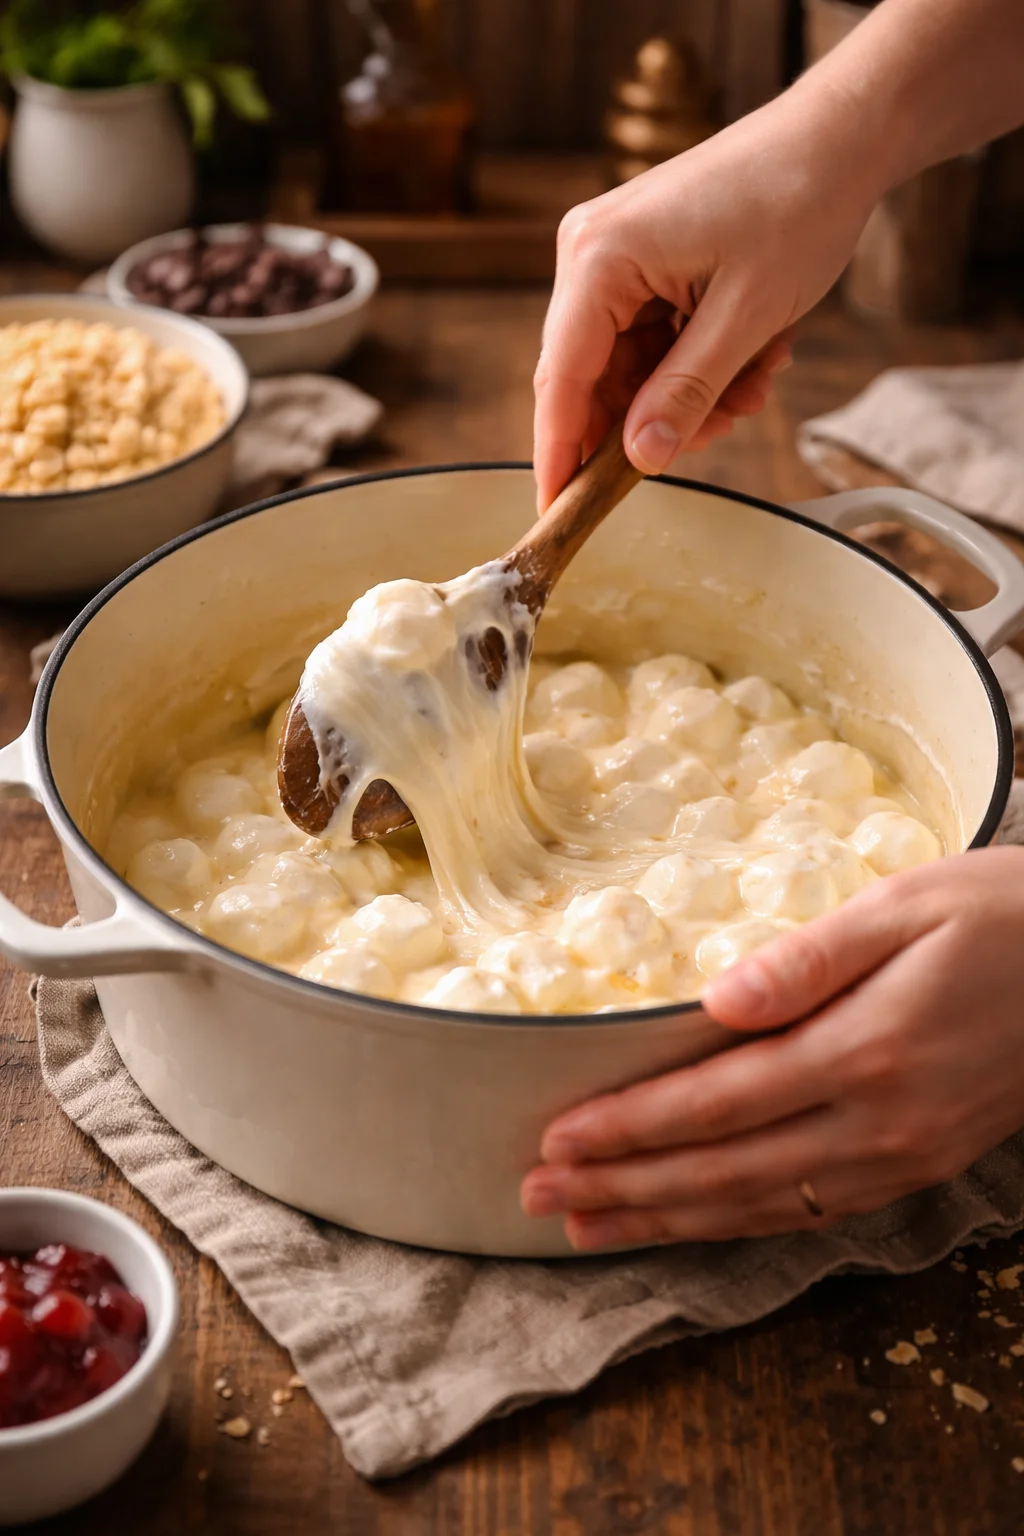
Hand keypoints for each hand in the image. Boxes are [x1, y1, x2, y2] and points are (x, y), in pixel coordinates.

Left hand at [520, 848, 1023, 1250]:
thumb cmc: (1000, 914)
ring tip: (587, 1226)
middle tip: (538, 1196)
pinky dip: (736, 1224)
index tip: (558, 1139)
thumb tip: (717, 1000)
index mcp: (866, 1049)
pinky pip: (809, 1210)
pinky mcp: (918, 1163)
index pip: (719, 1102)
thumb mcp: (907, 906)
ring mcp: (902, 1154)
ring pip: (760, 1204)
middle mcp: (879, 1121)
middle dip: (625, 1186)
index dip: (633, 1127)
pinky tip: (689, 1222)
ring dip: (667, 1218)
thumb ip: (809, 958)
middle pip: (725, 1170)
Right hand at [533, 94, 880, 508]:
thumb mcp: (745, 318)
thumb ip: (686, 394)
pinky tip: (750, 360)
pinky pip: (653, 343)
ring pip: (630, 369)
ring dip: (689, 394)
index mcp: (600, 258)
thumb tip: (640, 461)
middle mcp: (591, 255)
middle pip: (593, 379)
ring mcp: (614, 259)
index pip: (562, 379)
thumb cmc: (795, 205)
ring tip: (753, 384)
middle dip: (654, 419)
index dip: (559, 454)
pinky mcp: (641, 265)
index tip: (558, 513)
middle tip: (716, 433)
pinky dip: (697, 365)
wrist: (837, 140)